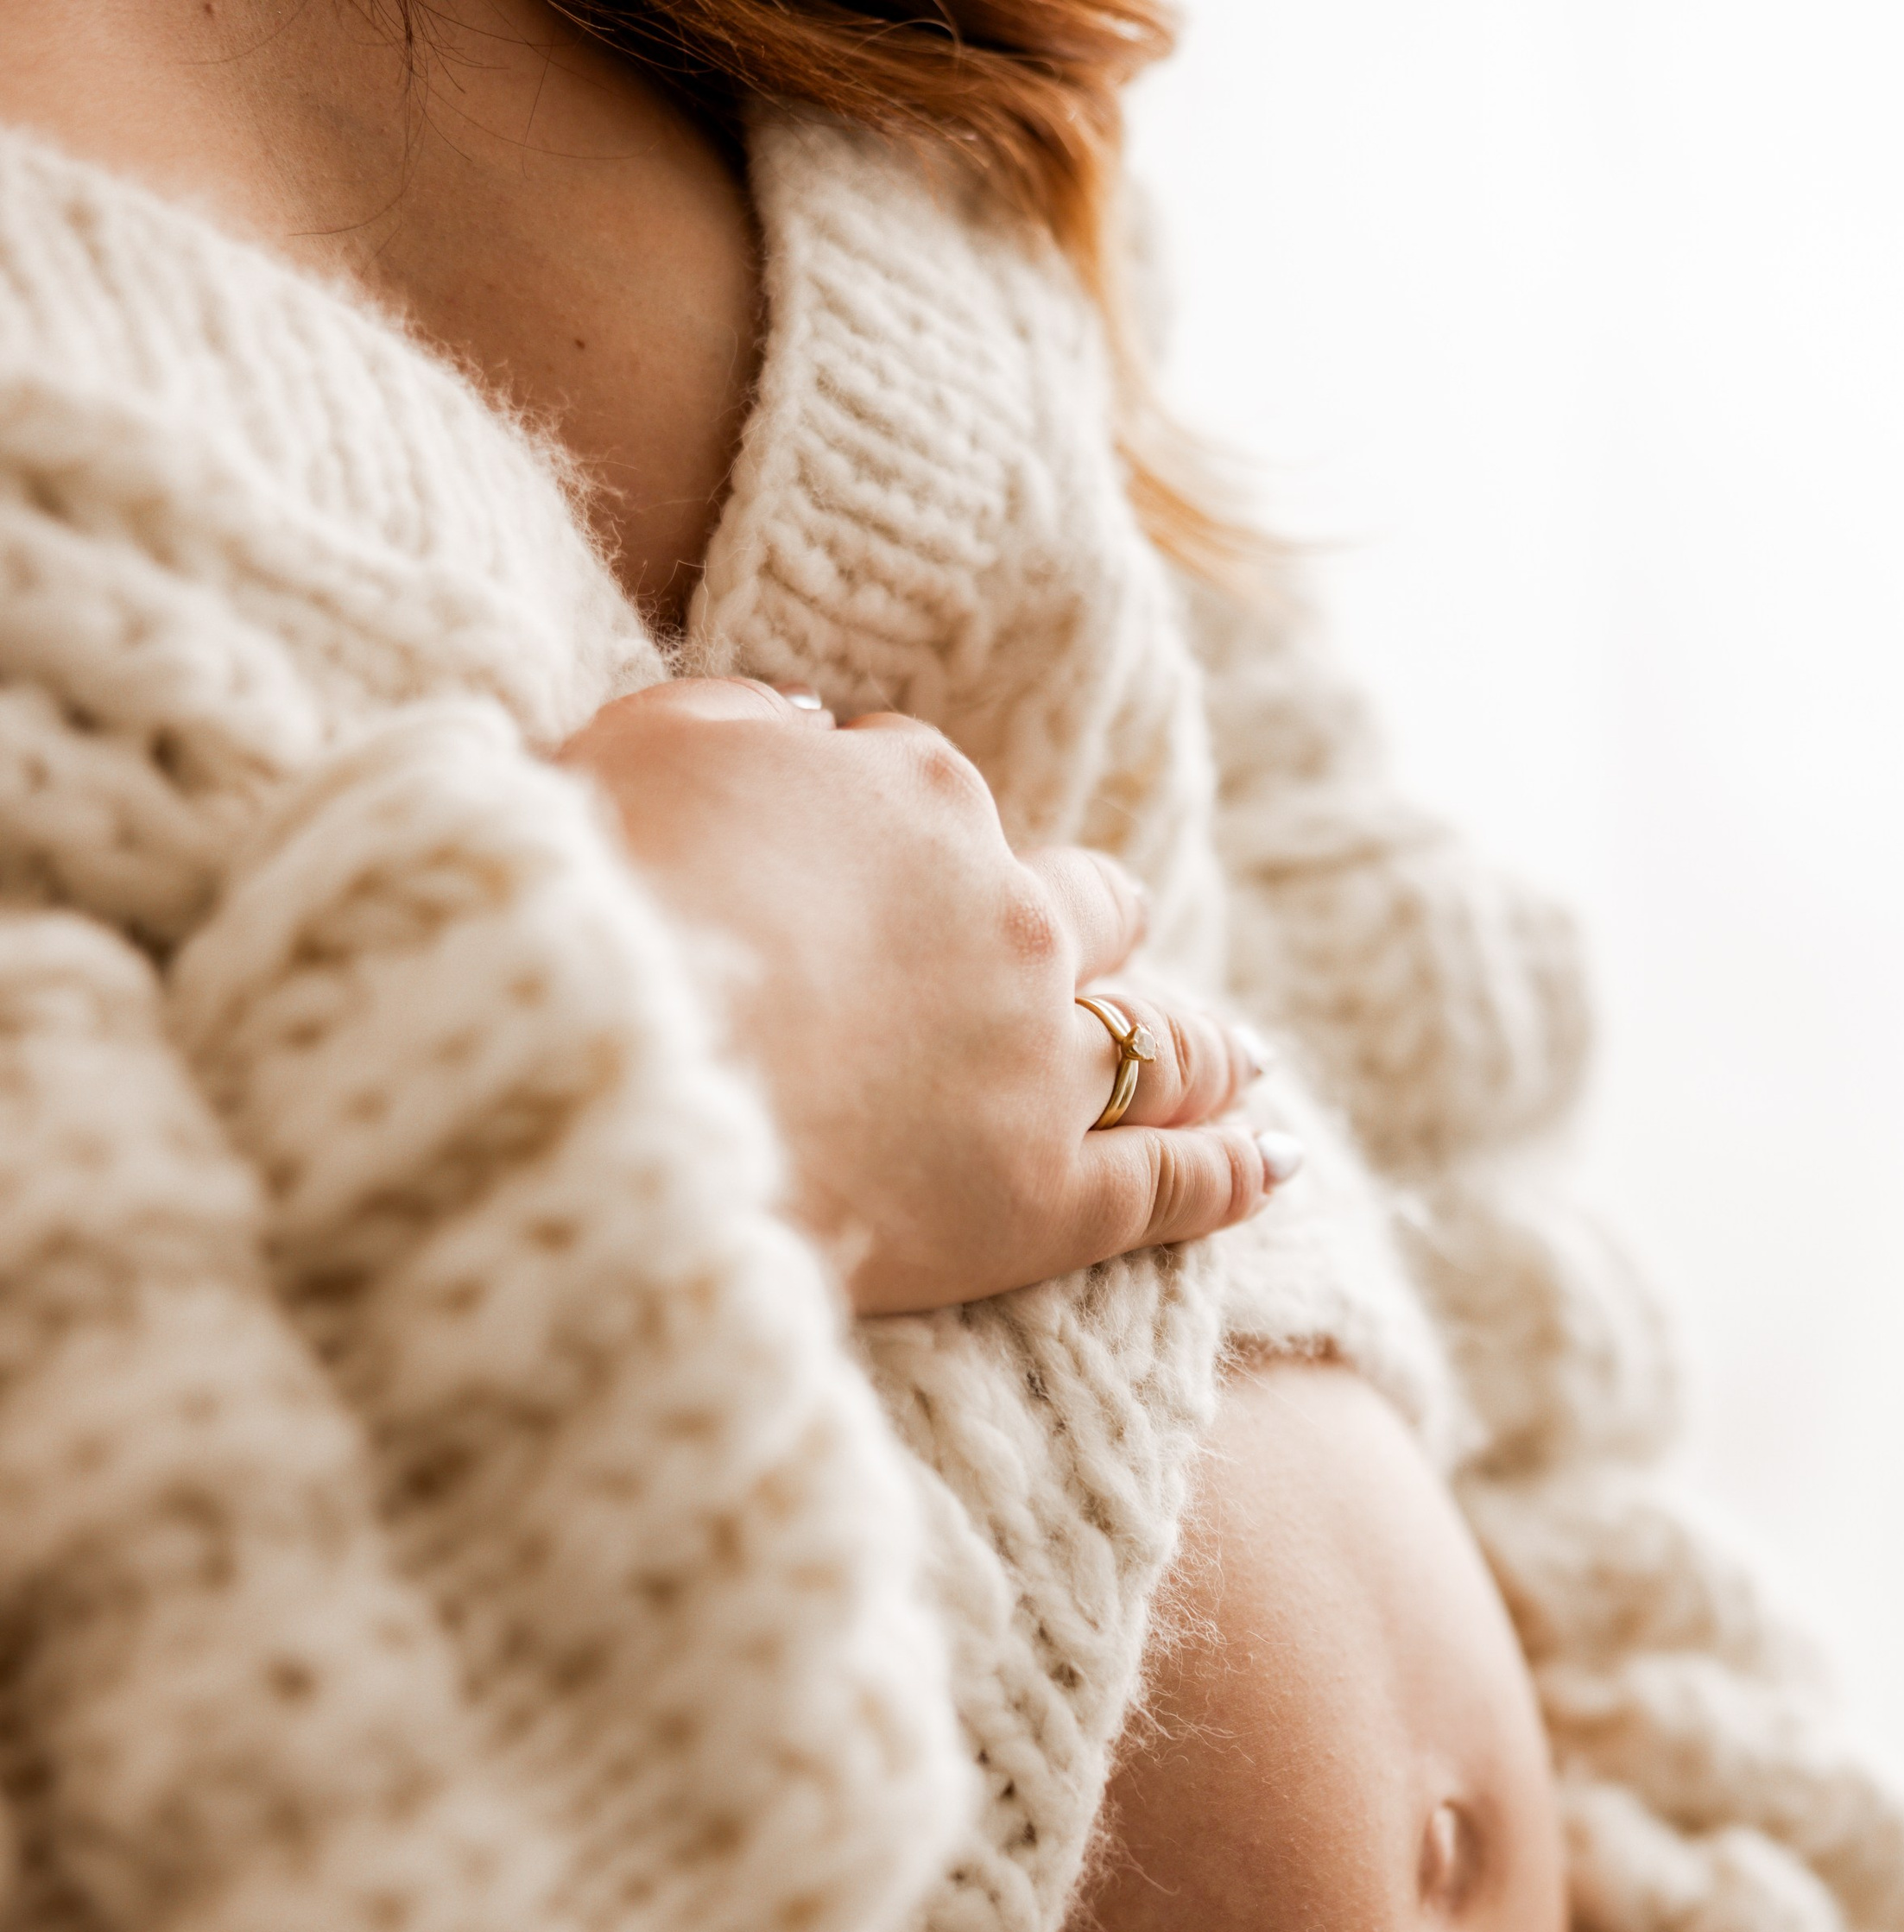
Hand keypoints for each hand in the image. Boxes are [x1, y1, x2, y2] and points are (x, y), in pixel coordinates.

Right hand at [556, 679, 1277, 1312]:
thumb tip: (809, 726)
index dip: (908, 836)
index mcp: (913, 801)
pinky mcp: (1046, 1201)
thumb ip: (738, 726)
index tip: (878, 874)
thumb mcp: (647, 747)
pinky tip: (1273, 1159)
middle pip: (1088, 911)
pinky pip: (1174, 1179)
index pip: (935, 798)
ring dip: (1205, 1046)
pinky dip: (1234, 1166)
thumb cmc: (598, 899)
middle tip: (1117, 951)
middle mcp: (1008, 920)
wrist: (615, 1062)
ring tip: (1241, 1064)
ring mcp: (1039, 1063)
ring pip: (1160, 1042)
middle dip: (1100, 927)